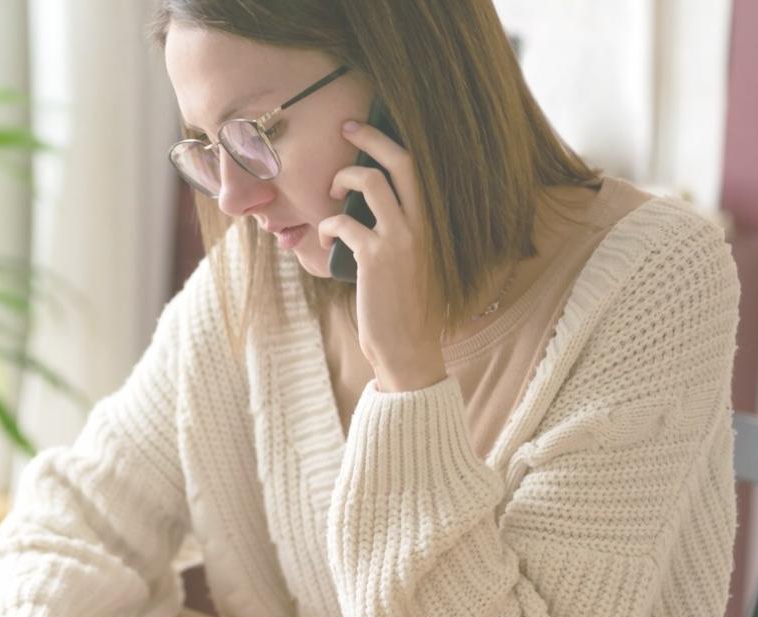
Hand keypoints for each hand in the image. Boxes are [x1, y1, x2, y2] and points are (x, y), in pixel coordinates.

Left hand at [317, 119, 447, 391]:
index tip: (366, 129)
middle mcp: (423, 224)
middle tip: (346, 127)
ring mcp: (401, 239)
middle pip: (402, 161)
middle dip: (371, 137)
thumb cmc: (403, 306)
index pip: (419, 169)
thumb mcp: (411, 261)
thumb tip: (363, 207)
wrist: (408, 347)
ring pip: (372, 183)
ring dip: (343, 178)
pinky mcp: (376, 258)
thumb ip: (399, 231)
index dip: (391, 142)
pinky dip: (326, 226)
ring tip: (330, 192)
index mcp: (433, 223)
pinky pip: (343, 223)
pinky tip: (324, 238)